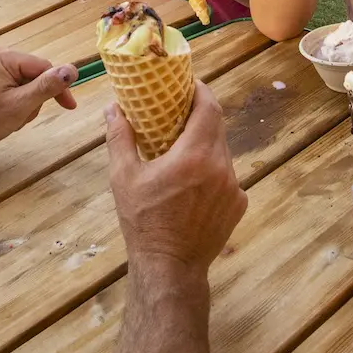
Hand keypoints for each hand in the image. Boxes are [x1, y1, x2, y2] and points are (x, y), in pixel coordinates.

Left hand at [0, 48, 79, 158]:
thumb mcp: (20, 105)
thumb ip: (46, 87)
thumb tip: (72, 70)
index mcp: (6, 58)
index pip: (45, 67)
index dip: (58, 87)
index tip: (69, 106)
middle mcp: (0, 56)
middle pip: (36, 76)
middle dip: (34, 100)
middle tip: (22, 116)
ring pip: (27, 85)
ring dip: (26, 105)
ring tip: (11, 118)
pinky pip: (16, 88)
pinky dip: (17, 104)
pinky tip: (5, 115)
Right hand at [107, 84, 244, 274]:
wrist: (170, 268)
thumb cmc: (144, 222)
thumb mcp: (124, 178)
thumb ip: (120, 138)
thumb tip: (113, 109)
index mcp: (196, 155)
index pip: (208, 107)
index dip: (200, 91)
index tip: (188, 84)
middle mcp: (221, 167)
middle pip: (217, 127)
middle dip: (200, 115)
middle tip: (180, 111)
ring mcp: (234, 188)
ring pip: (222, 152)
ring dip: (205, 145)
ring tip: (183, 149)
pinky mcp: (239, 204)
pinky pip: (227, 177)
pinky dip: (212, 171)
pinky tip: (193, 183)